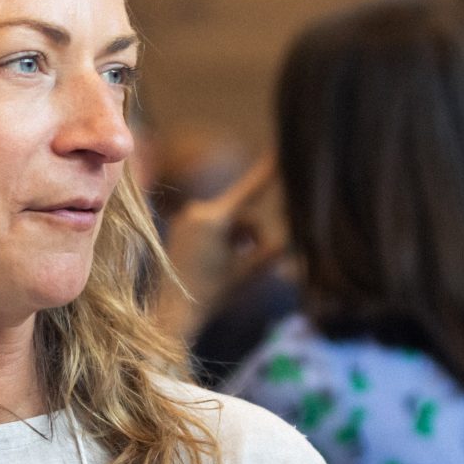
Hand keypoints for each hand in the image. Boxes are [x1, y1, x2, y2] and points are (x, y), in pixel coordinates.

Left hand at [157, 156, 282, 341]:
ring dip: (238, 242)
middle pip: (242, 216)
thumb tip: (290, 238)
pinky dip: (223, 242)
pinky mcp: (180, 228)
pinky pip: (212, 227)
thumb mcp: (249, 272)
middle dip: (251, 237)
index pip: (248, 190)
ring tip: (231, 268)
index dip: (266, 172)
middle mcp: (197, 212)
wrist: (173, 312)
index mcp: (214, 219)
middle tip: (251, 265)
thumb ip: (273, 251)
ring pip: (229, 223)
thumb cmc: (212, 294)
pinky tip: (217, 264)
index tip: (277, 150)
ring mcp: (186, 219)